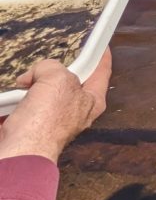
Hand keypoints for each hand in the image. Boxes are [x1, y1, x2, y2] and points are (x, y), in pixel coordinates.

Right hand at [0, 48, 111, 162]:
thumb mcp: (57, 78)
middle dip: (52, 72)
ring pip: (41, 91)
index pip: (102, 73)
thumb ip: (52, 67)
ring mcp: (51, 120)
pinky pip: (20, 105)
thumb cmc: (46, 121)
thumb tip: (37, 74)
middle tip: (44, 68)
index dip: (102, 57)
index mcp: (92, 101)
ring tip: (22, 86)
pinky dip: (13, 101)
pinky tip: (9, 101)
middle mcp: (74, 111)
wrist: (18, 151)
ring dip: (28, 87)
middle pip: (66, 81)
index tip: (102, 48)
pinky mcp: (29, 126)